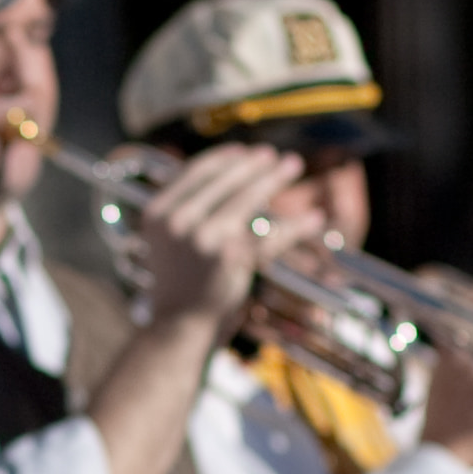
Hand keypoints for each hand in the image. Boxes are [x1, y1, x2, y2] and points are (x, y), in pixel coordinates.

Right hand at [134, 142, 305, 327]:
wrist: (177, 322)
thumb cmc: (178, 279)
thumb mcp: (168, 237)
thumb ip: (186, 207)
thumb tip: (224, 172)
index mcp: (158, 212)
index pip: (196, 172)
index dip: (225, 158)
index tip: (246, 151)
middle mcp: (179, 222)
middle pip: (225, 180)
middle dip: (255, 164)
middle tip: (276, 156)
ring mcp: (205, 238)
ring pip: (249, 199)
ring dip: (275, 178)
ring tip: (293, 165)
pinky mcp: (232, 257)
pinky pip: (271, 235)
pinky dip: (297, 226)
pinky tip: (314, 218)